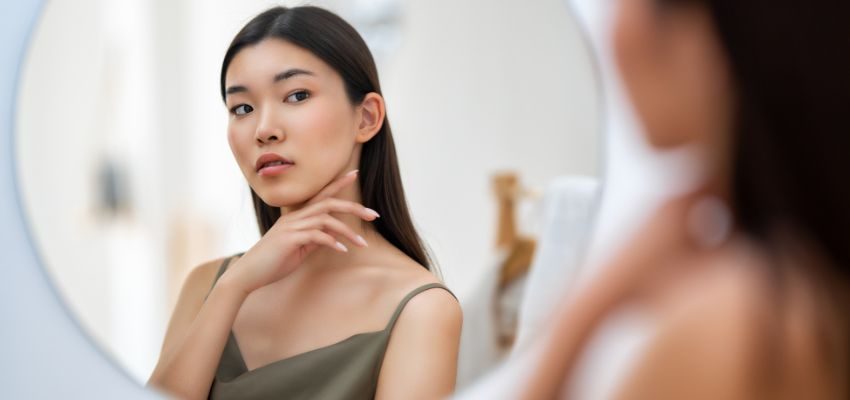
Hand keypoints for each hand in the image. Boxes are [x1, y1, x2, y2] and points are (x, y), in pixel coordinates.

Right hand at [220, 169, 379, 294]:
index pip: (321, 194)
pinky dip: (332, 242)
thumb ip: (314, 239)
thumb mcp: (299, 248)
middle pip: (328, 202)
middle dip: (354, 207)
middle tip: (374, 215)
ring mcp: (291, 227)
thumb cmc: (273, 262)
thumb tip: (333, 238)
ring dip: (348, 231)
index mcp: (297, 216)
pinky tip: (342, 250)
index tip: (355, 174)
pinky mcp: (289, 239)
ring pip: (326, 219)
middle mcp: (294, 217)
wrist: (248, 274)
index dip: (338, 183)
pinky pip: (316, 236)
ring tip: (363, 244)